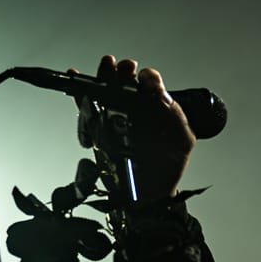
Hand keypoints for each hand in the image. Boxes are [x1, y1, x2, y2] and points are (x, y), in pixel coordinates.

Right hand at [72, 54, 195, 200]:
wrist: (149, 195)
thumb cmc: (167, 166)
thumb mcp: (182, 140)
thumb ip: (176, 116)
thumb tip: (161, 94)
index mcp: (154, 105)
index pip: (149, 82)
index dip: (147, 77)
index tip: (146, 80)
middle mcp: (134, 107)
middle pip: (124, 80)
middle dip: (123, 70)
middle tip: (125, 68)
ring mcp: (114, 117)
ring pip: (105, 89)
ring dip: (103, 75)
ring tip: (106, 66)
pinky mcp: (97, 129)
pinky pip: (86, 107)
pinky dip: (80, 93)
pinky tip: (77, 80)